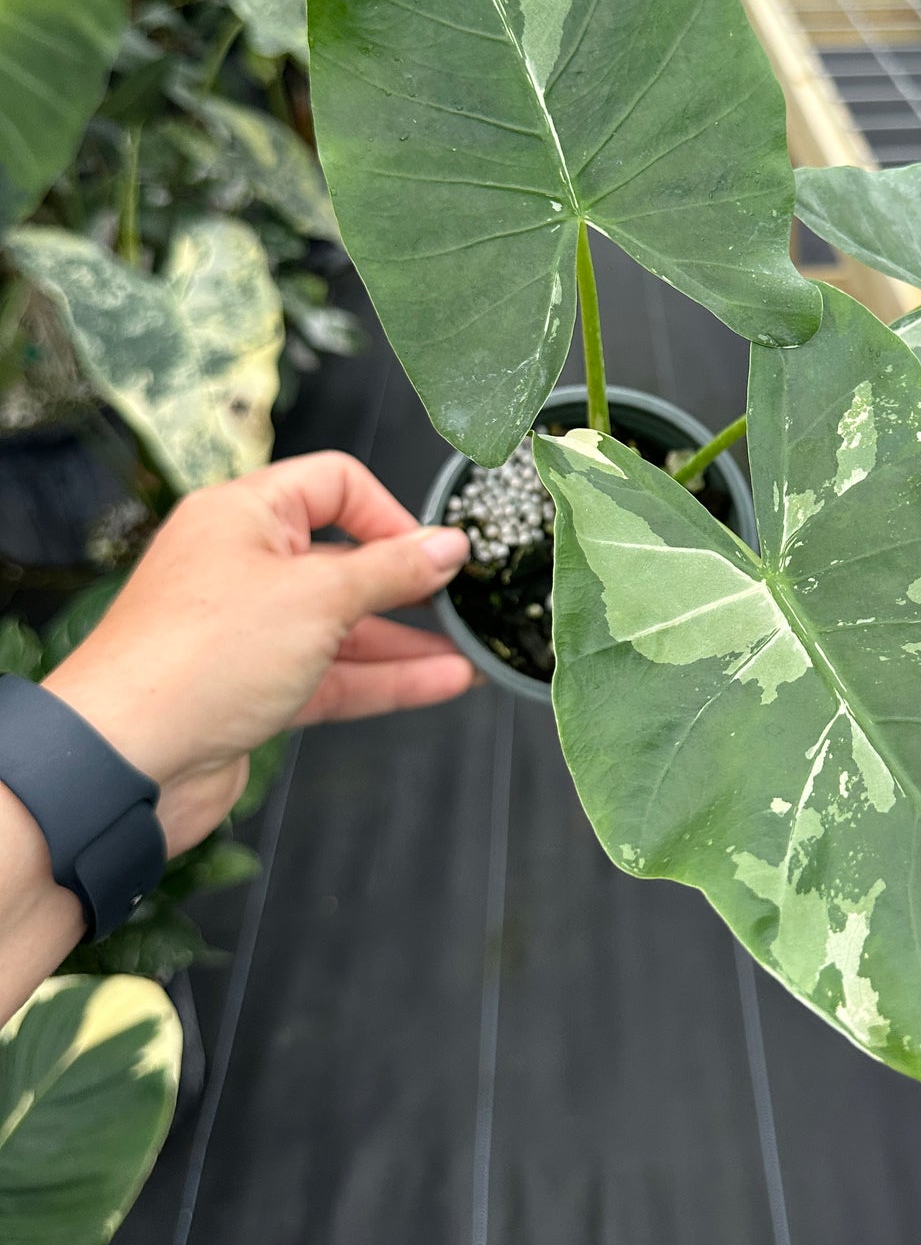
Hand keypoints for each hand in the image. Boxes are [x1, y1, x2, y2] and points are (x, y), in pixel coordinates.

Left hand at [42, 452, 475, 856]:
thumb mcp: (318, 597)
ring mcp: (247, 630)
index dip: (389, 512)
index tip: (435, 552)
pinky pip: (330, 673)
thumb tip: (448, 544)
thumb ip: (392, 570)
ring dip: (405, 641)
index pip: (333, 484)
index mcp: (243, 514)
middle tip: (466, 601)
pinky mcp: (252, 688)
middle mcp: (242, 564)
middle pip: (343, 560)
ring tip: (472, 653)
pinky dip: (382, 678)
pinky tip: (439, 684)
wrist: (123, 761)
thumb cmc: (201, 658)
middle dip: (407, 585)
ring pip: (341, 626)